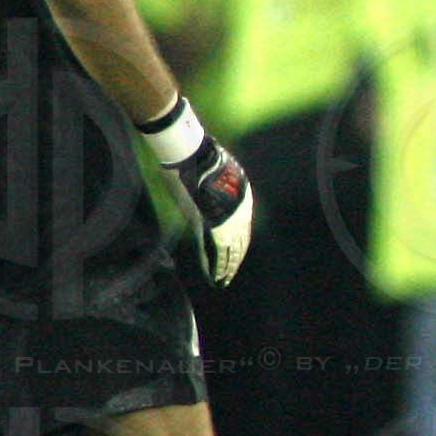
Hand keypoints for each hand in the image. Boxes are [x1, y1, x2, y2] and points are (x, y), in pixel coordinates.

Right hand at [137, 96, 254, 283]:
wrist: (194, 156)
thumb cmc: (195, 162)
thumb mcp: (209, 177)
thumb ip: (210, 190)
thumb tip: (204, 196)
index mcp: (241, 195)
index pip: (242, 225)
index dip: (238, 241)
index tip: (234, 253)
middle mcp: (241, 209)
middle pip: (241, 239)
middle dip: (235, 257)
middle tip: (229, 273)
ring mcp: (231, 218)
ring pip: (234, 248)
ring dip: (228, 265)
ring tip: (224, 279)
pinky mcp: (218, 226)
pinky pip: (222, 251)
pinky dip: (221, 265)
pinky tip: (219, 276)